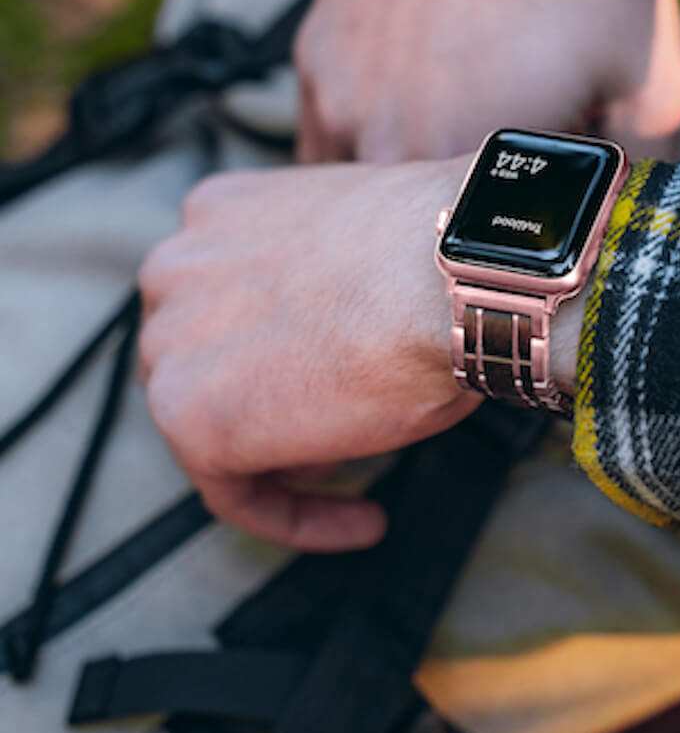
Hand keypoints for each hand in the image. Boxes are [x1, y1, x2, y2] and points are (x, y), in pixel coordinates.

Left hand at [138, 159, 479, 550]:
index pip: (226, 298)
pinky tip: (363, 519)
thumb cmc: (438, 258)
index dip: (279, 350)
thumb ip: (323, 297)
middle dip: (270, 398)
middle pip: (206, 357)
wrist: (454, 276)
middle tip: (338, 426)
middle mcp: (176, 266)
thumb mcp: (365, 257)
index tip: (335, 380)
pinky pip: (232, 490)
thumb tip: (341, 356)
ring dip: (282, 455)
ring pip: (212, 423)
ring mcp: (172, 341)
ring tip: (358, 471)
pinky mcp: (191, 418)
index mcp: (218, 213)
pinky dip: (295, 516)